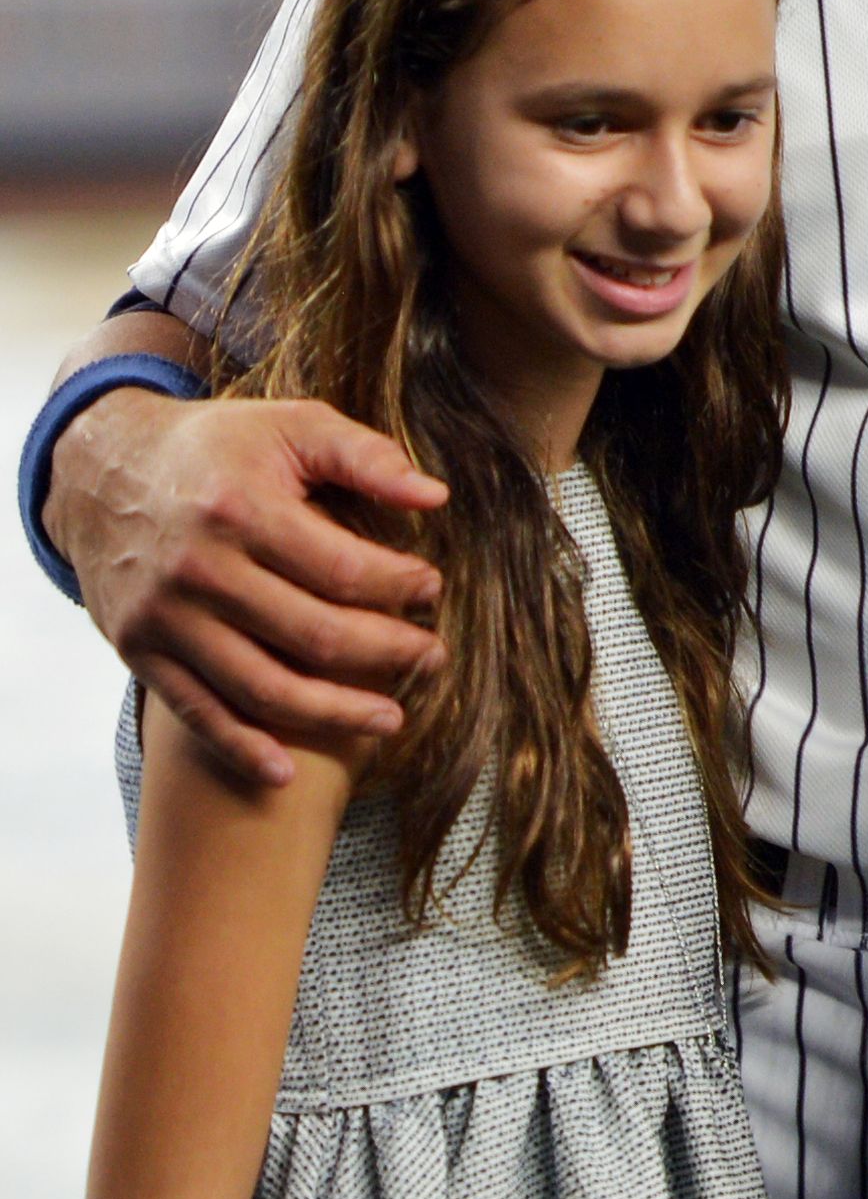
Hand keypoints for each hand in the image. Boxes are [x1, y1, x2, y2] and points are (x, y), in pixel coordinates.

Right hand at [46, 389, 450, 789]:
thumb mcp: (289, 425)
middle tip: (432, 657)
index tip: (432, 590)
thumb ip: (365, 455)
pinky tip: (288, 772)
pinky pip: (198, 713)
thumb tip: (435, 497)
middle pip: (312, 635)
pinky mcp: (140, 651)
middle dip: (386, 653)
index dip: (399, 586)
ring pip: (263, 688)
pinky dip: (242, 749)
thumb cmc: (215, 448)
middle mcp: (199, 569)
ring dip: (335, 714)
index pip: (342, 568)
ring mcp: (165, 618)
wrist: (101, 471)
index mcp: (242, 507)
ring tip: (391, 718)